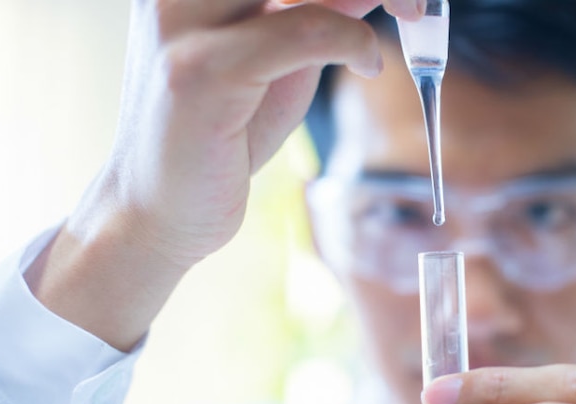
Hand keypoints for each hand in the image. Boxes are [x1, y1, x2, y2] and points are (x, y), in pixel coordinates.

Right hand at [27, 0, 422, 349]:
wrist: (158, 211)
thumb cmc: (217, 139)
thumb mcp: (275, 63)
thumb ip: (313, 15)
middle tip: (416, 1)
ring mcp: (180, 22)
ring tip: (411, 13)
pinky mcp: (200, 70)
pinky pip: (306, 29)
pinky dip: (353, 40)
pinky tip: (368, 64)